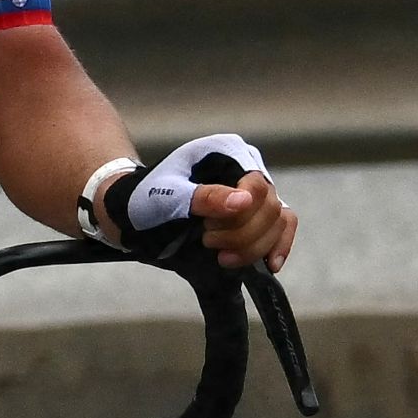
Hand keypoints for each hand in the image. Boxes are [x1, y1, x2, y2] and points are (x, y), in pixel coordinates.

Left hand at [89, 134, 293, 271]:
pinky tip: (270, 264)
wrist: (135, 213)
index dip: (241, 215)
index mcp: (227, 152)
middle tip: (206, 241)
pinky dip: (278, 246)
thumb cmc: (147, 198)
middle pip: (270, 207)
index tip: (208, 228)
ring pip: (278, 221)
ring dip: (255, 246)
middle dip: (242, 234)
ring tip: (223, 258)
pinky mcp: (255, 216)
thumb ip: (204, 197)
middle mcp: (246, 169)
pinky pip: (282, 228)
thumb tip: (243, 201)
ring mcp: (253, 194)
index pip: (256, 186)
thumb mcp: (167, 196)